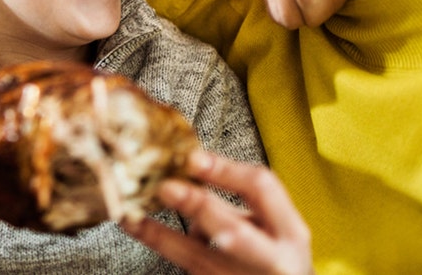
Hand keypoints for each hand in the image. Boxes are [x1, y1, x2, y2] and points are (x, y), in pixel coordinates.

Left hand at [123, 151, 312, 273]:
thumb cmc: (277, 257)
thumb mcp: (273, 226)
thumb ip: (238, 202)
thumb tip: (186, 171)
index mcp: (290, 231)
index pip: (262, 190)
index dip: (226, 170)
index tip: (192, 158)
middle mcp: (273, 260)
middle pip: (235, 231)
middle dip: (199, 207)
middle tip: (166, 188)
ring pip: (199, 259)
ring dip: (160, 235)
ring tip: (131, 216)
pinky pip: (190, 268)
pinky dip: (163, 246)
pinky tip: (139, 229)